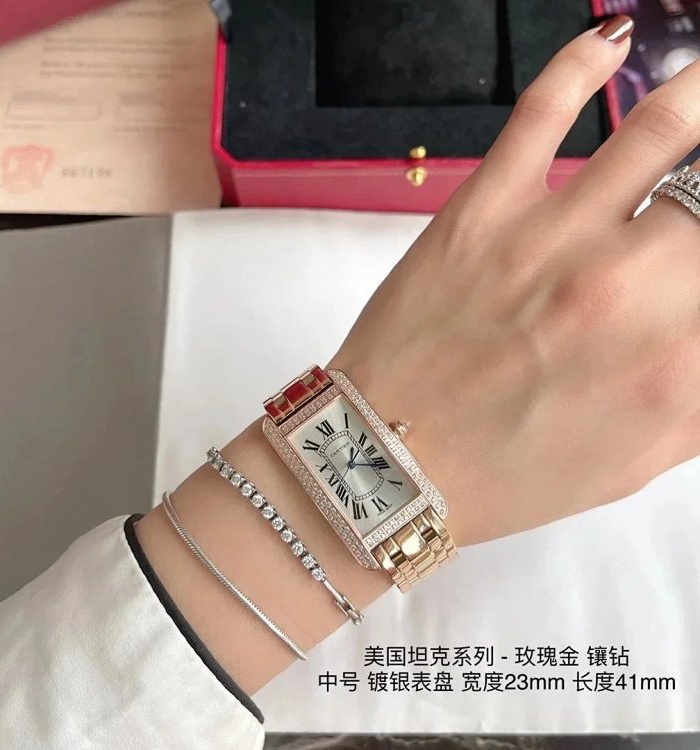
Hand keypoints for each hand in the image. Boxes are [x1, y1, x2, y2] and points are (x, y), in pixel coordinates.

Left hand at [331, 17, 699, 546]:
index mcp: (675, 366)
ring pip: (664, 128)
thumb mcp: (633, 458)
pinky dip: (581, 65)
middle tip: (686, 214)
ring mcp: (552, 237)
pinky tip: (610, 46)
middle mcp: (629, 289)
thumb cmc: (507, 473)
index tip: (697, 255)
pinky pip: (541, 111)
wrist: (390, 461)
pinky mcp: (483, 209)